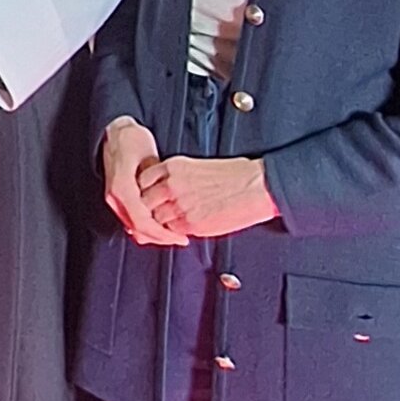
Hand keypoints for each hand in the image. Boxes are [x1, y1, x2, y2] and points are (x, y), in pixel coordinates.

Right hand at [101, 117, 186, 247]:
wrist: (114, 131)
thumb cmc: (131, 139)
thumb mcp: (149, 159)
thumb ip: (157, 183)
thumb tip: (169, 205)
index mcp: (122, 189)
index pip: (143, 223)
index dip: (162, 234)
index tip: (179, 238)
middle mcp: (114, 197)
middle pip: (137, 229)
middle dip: (159, 238)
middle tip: (179, 240)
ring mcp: (113, 198)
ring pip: (134, 227)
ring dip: (152, 233)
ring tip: (172, 234)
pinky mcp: (116, 197)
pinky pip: (131, 218)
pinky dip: (146, 225)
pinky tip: (159, 224)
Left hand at [137, 154, 277, 240]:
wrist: (257, 186)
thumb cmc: (235, 175)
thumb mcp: (198, 166)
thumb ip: (176, 177)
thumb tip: (162, 191)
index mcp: (174, 167)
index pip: (142, 181)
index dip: (142, 192)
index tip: (145, 199)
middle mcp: (172, 184)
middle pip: (142, 202)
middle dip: (144, 211)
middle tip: (147, 217)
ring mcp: (180, 204)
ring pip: (154, 219)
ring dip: (156, 225)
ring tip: (162, 227)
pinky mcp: (191, 222)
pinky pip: (170, 231)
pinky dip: (171, 234)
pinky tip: (178, 232)